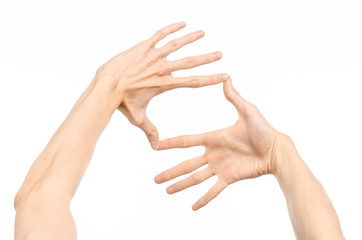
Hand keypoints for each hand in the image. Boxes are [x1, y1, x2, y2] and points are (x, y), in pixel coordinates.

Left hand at [96, 22, 227, 148]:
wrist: (106, 85)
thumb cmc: (121, 102)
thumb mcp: (137, 118)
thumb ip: (149, 130)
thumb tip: (156, 146)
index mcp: (165, 85)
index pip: (192, 82)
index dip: (210, 79)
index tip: (223, 76)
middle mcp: (162, 69)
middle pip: (190, 63)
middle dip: (207, 58)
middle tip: (220, 54)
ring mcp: (153, 56)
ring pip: (176, 45)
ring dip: (191, 39)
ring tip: (203, 33)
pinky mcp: (143, 47)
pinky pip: (159, 35)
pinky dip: (171, 28)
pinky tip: (181, 23)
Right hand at [154, 78, 280, 209]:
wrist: (275, 149)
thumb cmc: (263, 129)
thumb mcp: (248, 111)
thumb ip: (234, 97)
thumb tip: (227, 77)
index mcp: (213, 138)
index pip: (187, 141)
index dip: (171, 144)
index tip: (157, 146)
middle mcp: (213, 154)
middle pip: (186, 165)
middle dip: (170, 172)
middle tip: (155, 179)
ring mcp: (220, 168)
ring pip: (196, 179)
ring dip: (181, 185)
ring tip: (167, 191)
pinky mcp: (229, 178)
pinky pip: (214, 190)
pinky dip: (204, 199)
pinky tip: (193, 207)